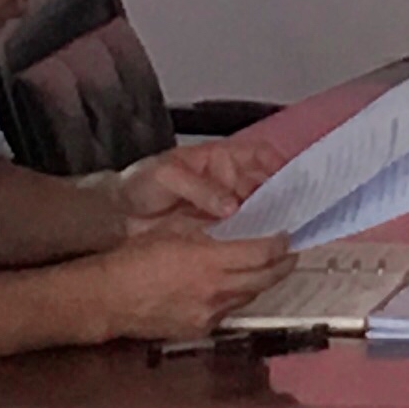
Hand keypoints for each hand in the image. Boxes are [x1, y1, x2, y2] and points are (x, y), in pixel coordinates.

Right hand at [72, 231, 292, 345]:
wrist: (107, 298)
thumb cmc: (136, 257)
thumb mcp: (174, 230)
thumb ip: (209, 230)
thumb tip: (236, 223)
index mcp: (210, 261)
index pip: (262, 253)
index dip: (280, 244)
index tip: (287, 235)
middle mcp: (216, 291)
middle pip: (265, 279)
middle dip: (283, 265)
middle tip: (291, 253)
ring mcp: (208, 314)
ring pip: (248, 296)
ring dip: (261, 281)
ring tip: (266, 268)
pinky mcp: (199, 331)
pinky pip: (228, 311)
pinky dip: (235, 296)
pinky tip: (231, 287)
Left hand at [115, 138, 280, 228]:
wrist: (115, 215)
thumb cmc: (141, 183)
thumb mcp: (167, 176)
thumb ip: (199, 188)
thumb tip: (233, 206)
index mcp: (220, 159)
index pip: (260, 155)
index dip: (279, 163)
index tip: (293, 180)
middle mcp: (228, 182)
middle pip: (264, 187)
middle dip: (280, 199)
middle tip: (292, 216)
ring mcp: (223, 208)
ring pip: (256, 212)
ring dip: (267, 222)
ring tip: (280, 237)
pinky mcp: (215, 232)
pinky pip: (239, 234)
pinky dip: (249, 241)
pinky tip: (255, 252)